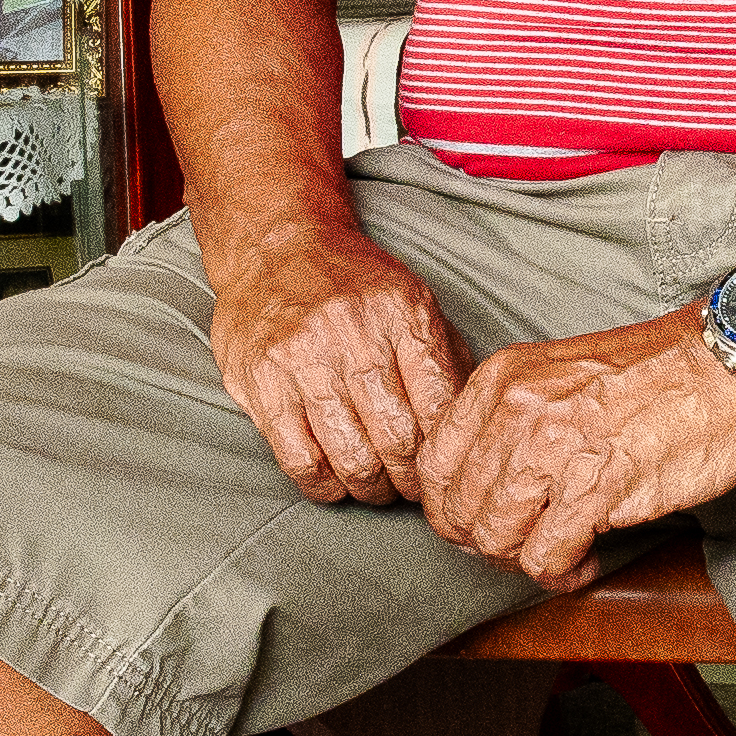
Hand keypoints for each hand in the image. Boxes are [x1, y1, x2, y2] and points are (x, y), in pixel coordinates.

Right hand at [207, 216, 466, 502]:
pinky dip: (323, 486)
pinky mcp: (261, 383)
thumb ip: (446, 355)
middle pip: (398, 439)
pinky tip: (334, 483)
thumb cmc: (352, 283)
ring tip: (375, 487)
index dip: (444, 451)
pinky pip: (299, 459)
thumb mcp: (412, 299)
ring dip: (370, 488)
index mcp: (402, 312)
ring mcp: (303, 359)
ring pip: (350, 456)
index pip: (439, 405)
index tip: (442, 468)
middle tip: (410, 489)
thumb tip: (473, 421)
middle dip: (410, 479)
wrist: (275, 246)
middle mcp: (353, 333)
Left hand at [411, 310, 735, 588]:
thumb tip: (482, 486)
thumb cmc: (655, 372)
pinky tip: (587, 560)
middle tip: (529, 546)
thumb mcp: (559, 373)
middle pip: (461, 512)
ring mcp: (555, 449)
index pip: (434, 466)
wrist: (728, 363)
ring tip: (563, 555)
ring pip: (497, 539)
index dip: (452, 509)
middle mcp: (517, 412)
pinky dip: (563, 573)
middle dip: (491, 544)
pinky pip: (547, 557)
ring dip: (526, 562)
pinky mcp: (598, 488)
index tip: (482, 523)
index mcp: (501, 381)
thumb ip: (513, 417)